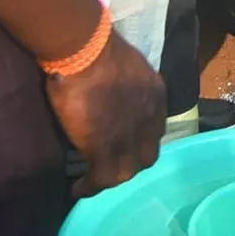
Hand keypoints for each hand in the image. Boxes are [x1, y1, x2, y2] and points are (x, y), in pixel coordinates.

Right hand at [46, 31, 163, 198]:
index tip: (125, 144)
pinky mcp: (103, 147)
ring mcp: (128, 135)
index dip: (141, 140)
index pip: (155, 129)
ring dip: (110, 178)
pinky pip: (100, 178)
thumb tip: (114, 91)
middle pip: (146, 156)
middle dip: (130, 164)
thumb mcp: (127, 66)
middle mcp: (149, 117)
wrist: (85, 50)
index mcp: (155, 95)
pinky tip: (79, 188)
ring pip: (125, 172)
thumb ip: (127, 83)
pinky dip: (89, 187)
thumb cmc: (98, 47)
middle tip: (110, 165)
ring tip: (94, 181)